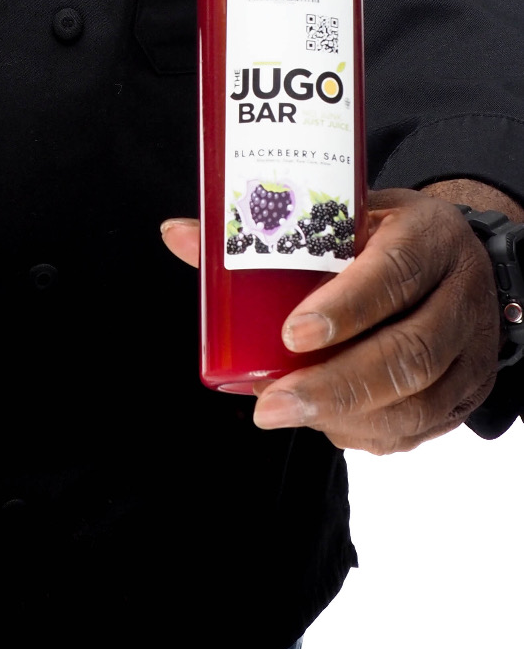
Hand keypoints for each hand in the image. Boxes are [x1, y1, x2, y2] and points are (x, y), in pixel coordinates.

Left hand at [160, 188, 502, 452]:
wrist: (460, 261)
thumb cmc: (387, 237)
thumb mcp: (345, 216)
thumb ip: (267, 233)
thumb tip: (177, 235)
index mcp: (429, 238)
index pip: (394, 274)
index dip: (345, 307)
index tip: (291, 334)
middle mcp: (460, 295)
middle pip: (409, 352)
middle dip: (334, 385)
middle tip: (272, 405)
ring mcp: (470, 349)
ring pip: (417, 400)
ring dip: (345, 416)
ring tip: (286, 414)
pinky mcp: (467, 393)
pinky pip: (419, 428)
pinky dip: (366, 433)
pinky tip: (325, 423)